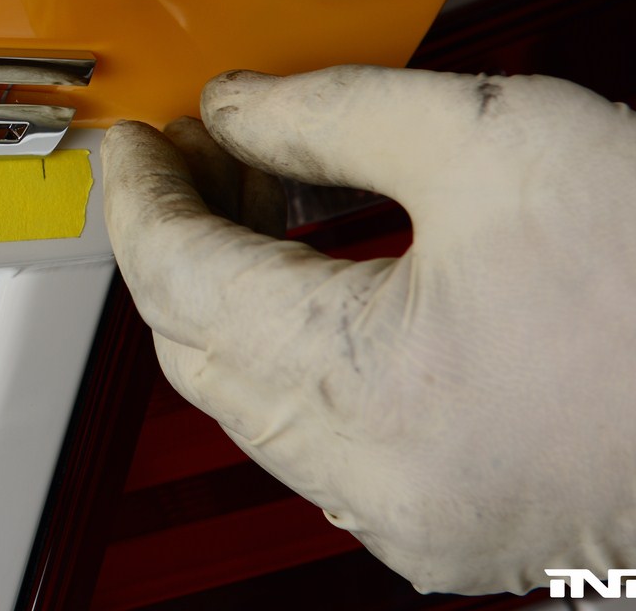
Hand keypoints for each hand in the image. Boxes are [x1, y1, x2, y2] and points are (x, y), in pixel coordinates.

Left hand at [101, 67, 635, 593]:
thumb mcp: (496, 137)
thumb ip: (330, 113)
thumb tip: (238, 108)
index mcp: (365, 389)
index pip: (173, 281)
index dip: (140, 193)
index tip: (138, 138)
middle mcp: (373, 481)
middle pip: (194, 349)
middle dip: (179, 238)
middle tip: (202, 150)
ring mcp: (412, 520)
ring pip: (252, 401)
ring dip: (234, 296)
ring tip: (266, 194)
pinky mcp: (455, 528)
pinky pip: (322, 440)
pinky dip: (299, 353)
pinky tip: (329, 278)